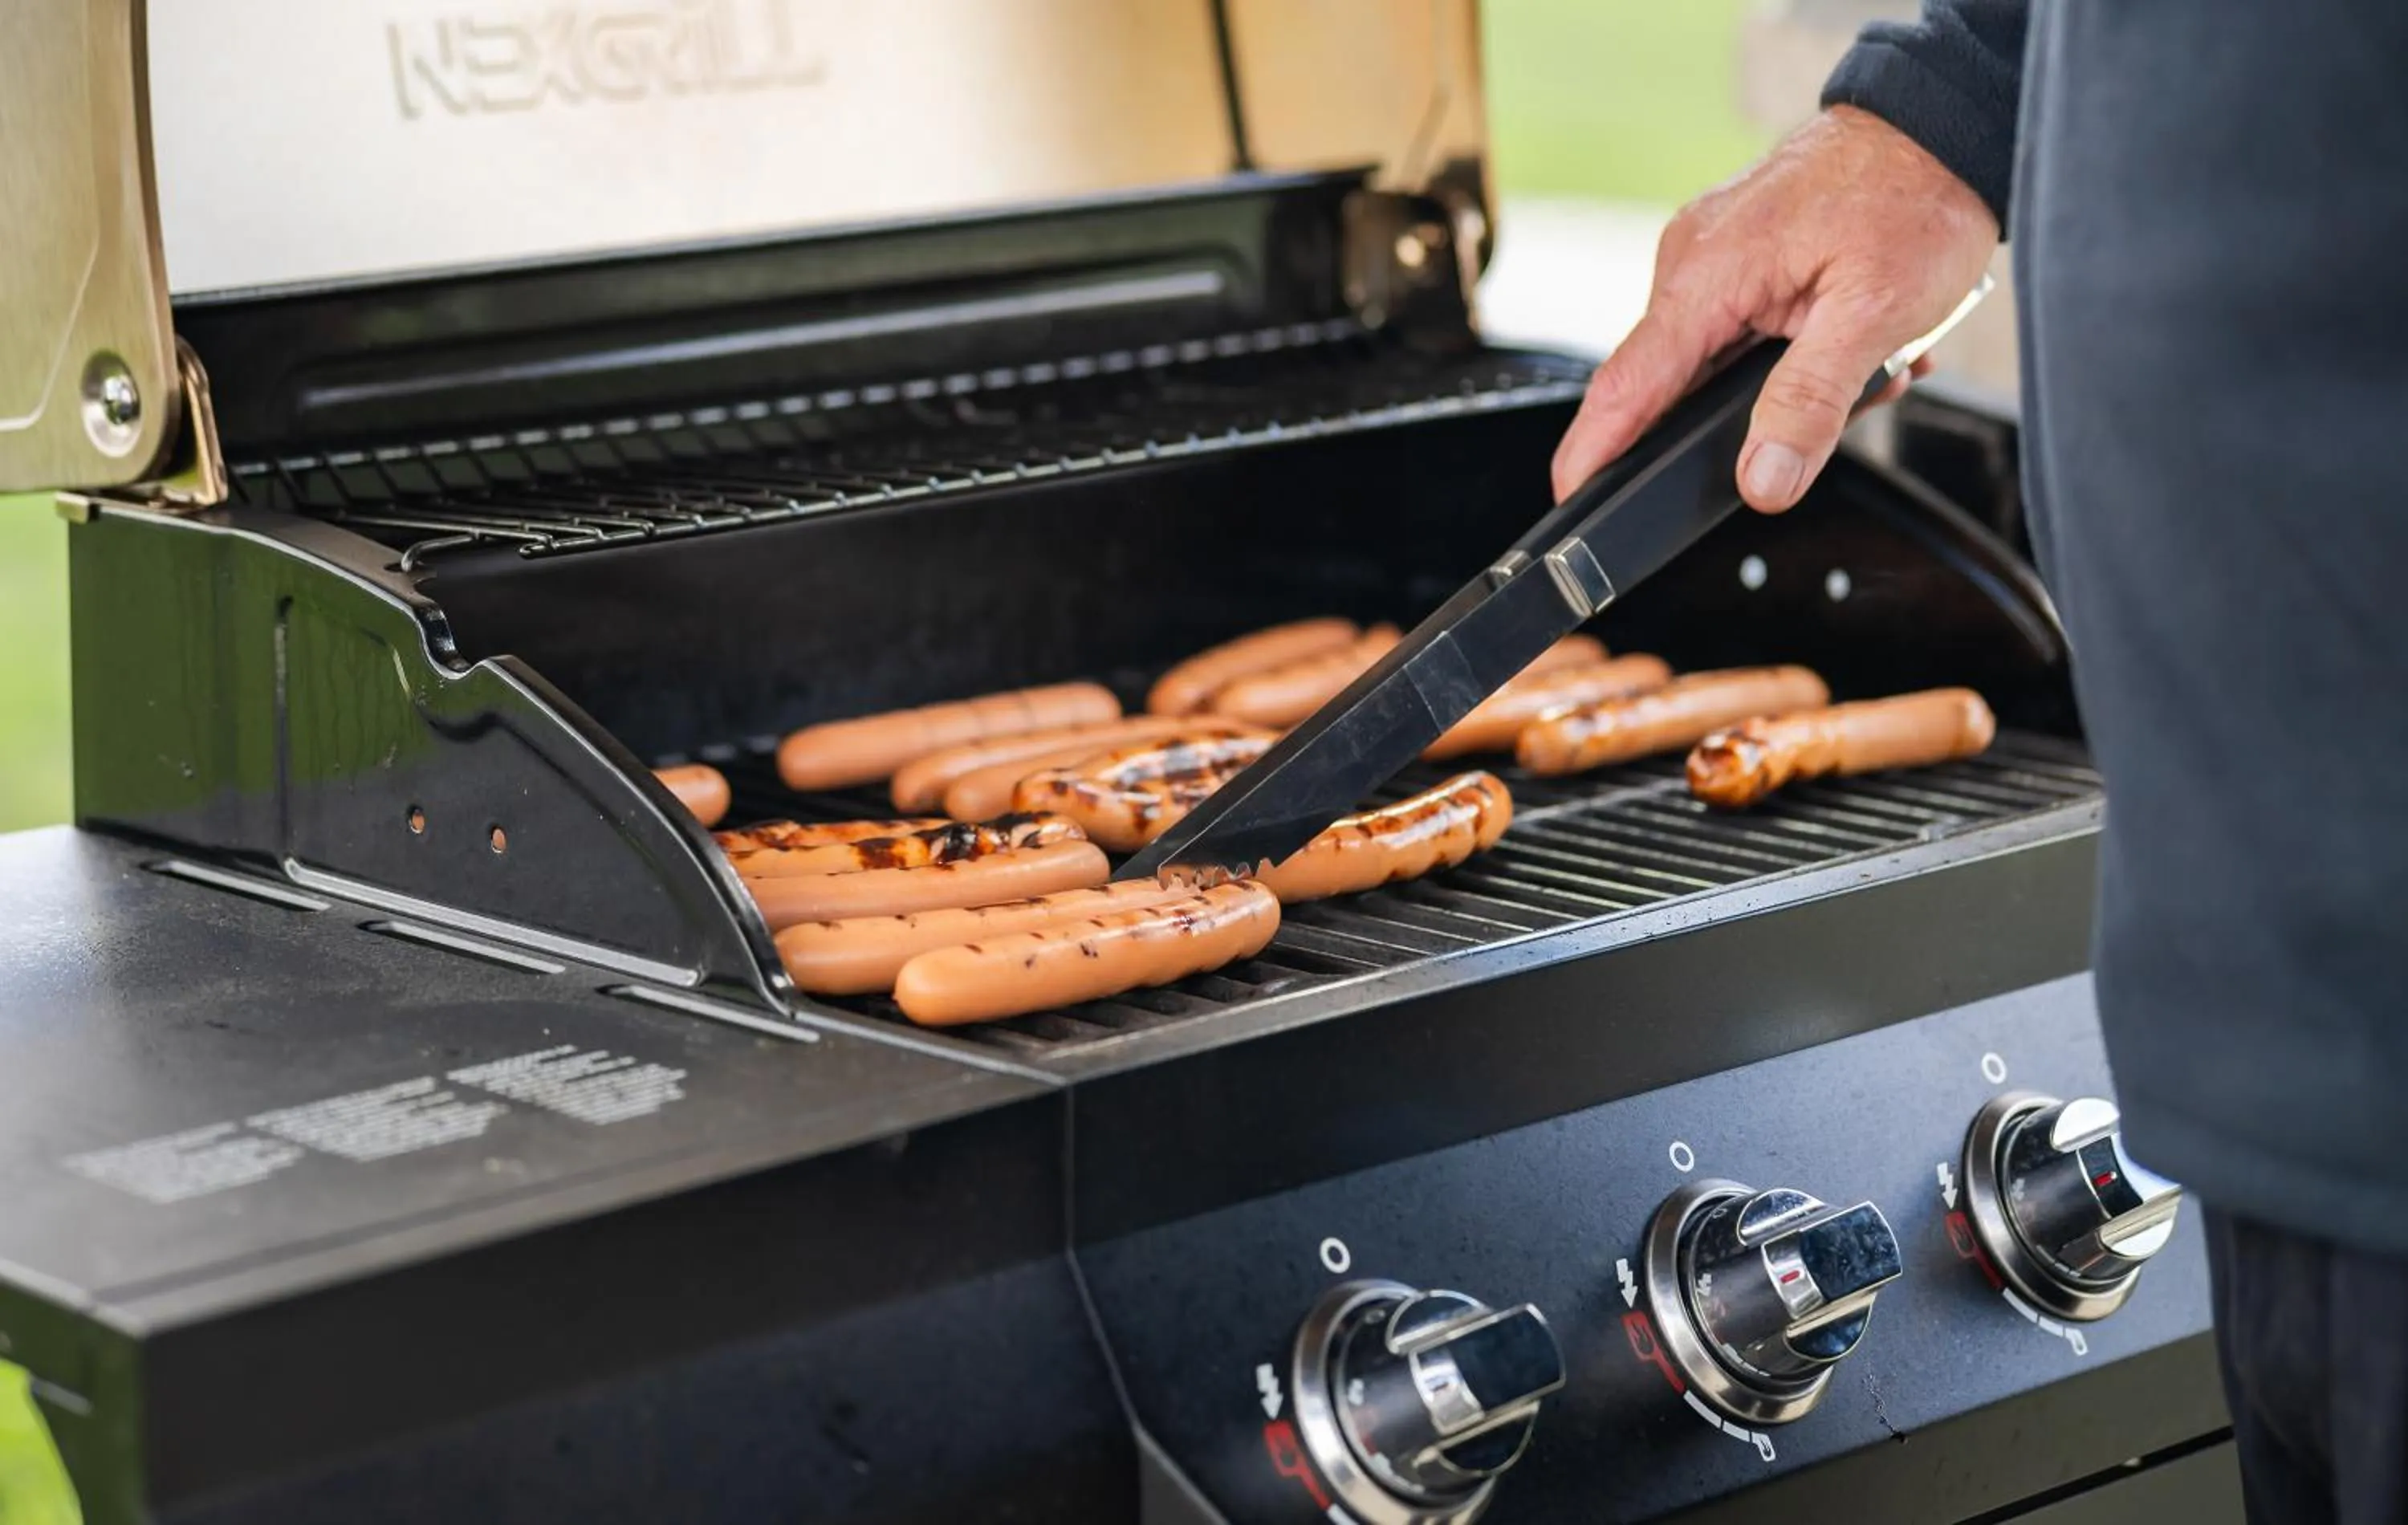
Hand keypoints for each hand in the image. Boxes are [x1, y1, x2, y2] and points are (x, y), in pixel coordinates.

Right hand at [1550, 106, 1999, 511]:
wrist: (1940, 123)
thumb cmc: (1914, 194)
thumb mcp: (1876, 313)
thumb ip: (1810, 404)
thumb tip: (1760, 480)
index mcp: (1706, 275)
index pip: (1627, 385)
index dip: (1594, 452)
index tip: (1573, 501)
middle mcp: (1691, 261)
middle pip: (1676, 385)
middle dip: (1748, 420)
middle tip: (1838, 411)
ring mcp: (1709, 255)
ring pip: (1718, 363)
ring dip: (1788, 381)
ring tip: (1868, 362)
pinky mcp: (1735, 255)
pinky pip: (1739, 329)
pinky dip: (1792, 350)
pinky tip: (1848, 339)